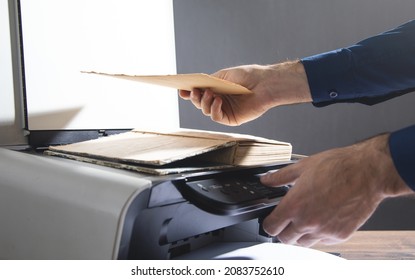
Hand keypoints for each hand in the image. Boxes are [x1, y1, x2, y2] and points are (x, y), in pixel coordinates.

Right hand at [179, 61, 311, 125]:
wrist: (265, 83)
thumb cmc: (248, 76)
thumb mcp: (224, 75)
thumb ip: (209, 81)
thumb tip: (194, 86)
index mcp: (217, 90)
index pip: (199, 93)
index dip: (189, 92)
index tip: (181, 89)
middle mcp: (219, 101)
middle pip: (199, 103)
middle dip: (194, 97)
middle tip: (194, 90)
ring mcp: (225, 110)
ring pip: (205, 111)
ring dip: (204, 102)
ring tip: (210, 93)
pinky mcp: (232, 119)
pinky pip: (216, 117)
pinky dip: (214, 109)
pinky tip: (218, 100)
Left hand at [260, 134, 412, 246]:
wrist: (367, 172)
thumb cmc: (337, 167)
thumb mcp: (302, 166)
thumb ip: (280, 177)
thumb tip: (266, 180)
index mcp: (294, 205)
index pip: (271, 227)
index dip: (269, 223)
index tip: (272, 219)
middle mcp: (307, 222)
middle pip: (285, 239)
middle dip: (283, 230)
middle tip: (288, 219)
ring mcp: (324, 231)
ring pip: (303, 243)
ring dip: (301, 235)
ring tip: (307, 218)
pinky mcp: (340, 235)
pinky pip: (323, 242)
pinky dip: (320, 234)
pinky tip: (323, 219)